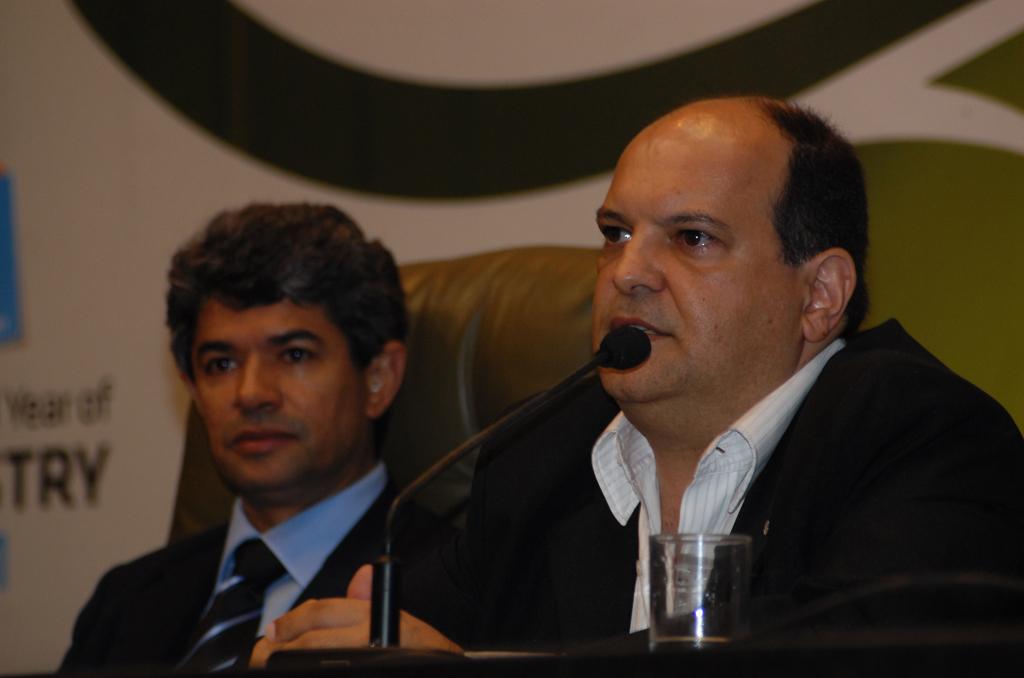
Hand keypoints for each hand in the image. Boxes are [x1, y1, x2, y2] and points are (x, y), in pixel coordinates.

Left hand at [249, 564, 462, 667]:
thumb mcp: (399, 620)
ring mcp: (368, 659)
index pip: (323, 611)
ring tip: (269, 665)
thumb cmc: (424, 651)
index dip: (292, 621)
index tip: (274, 629)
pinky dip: (307, 672)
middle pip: (311, 639)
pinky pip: (327, 670)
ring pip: (314, 657)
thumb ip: (374, 601)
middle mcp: (370, 639)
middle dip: (279, 646)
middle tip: (261, 652)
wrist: (448, 668)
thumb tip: (363, 575)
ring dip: (286, 663)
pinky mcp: (371, 669)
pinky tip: (296, 673)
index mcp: (375, 617)